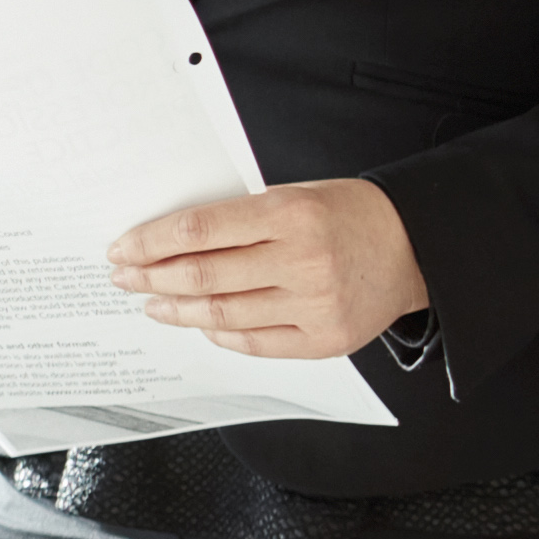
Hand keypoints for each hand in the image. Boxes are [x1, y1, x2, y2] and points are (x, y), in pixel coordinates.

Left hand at [111, 179, 426, 359]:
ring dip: (177, 310)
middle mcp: (303, 260)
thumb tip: (169, 241)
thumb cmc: (347, 215)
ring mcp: (315, 304)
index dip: (150, 241)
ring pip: (222, 313)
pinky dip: (219, 332)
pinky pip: (254, 342)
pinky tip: (199, 323)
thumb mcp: (294, 195)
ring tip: (153, 303)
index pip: (198, 230)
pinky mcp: (325, 339)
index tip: (122, 248)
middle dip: (151, 277)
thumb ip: (239, 219)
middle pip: (202, 275)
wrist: (416, 246)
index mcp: (291, 214)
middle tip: (124, 277)